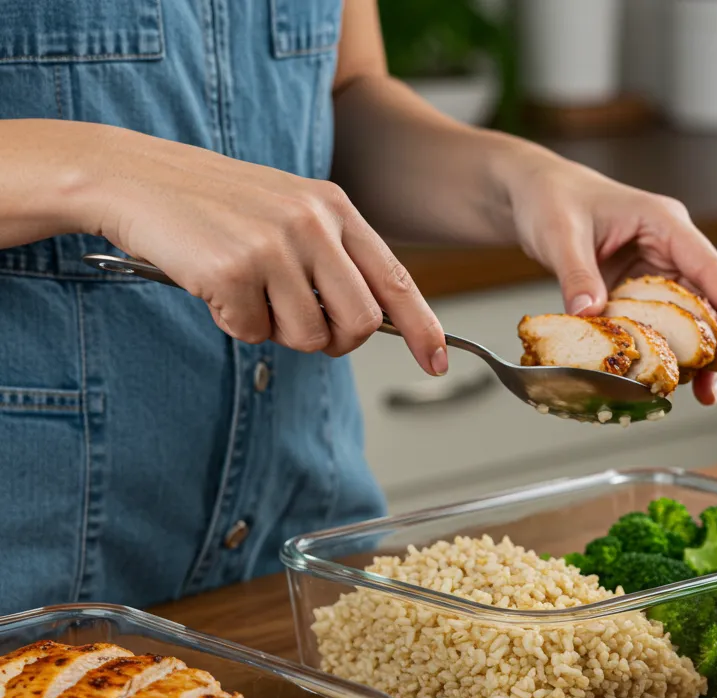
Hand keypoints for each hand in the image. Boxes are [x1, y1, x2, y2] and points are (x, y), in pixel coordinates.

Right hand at [80, 125, 446, 372]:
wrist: (137, 177)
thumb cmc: (217, 204)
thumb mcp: (291, 213)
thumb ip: (334, 259)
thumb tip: (366, 322)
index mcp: (335, 208)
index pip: (395, 279)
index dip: (422, 326)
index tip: (437, 360)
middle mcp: (314, 223)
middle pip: (359, 323)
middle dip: (336, 341)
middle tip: (299, 325)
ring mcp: (275, 245)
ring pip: (309, 337)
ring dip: (277, 331)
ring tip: (248, 291)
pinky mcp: (235, 270)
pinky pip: (255, 334)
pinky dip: (236, 324)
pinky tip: (216, 286)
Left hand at [504, 152, 716, 404]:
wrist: (532, 194)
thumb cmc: (551, 199)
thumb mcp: (561, 235)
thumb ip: (577, 275)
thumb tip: (590, 315)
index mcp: (663, 222)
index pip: (709, 267)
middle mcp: (667, 246)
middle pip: (705, 299)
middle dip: (714, 344)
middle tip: (712, 388)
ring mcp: (653, 268)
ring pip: (686, 315)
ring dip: (691, 353)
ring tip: (697, 393)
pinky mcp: (635, 287)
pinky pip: (655, 320)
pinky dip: (659, 347)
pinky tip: (660, 375)